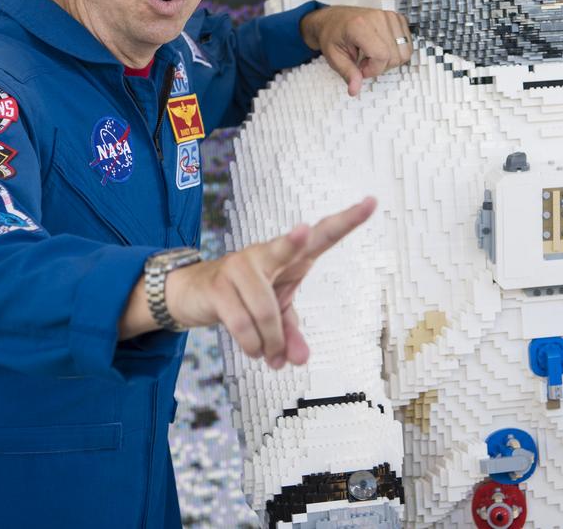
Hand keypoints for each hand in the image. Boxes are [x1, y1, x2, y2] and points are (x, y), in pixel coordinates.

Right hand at [167, 197, 375, 367]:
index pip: (322, 235)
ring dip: (270, 342)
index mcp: (290, 256)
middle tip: (303, 231)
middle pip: (287, 247)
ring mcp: (240, 266)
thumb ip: (291, 334)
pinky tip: (255, 351)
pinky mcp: (219, 284)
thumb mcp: (275, 316)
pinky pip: (243, 324)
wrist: (191, 293)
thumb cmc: (244, 296)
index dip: (347, 221)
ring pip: (265, 312)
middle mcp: (265, 253)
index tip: (371, 203)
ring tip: (269, 354)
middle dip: (295, 240)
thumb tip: (298, 360)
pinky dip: (253, 345)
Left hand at [300, 6, 411, 95]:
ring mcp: (389, 16)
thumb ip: (347, 73)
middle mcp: (377, 18)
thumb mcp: (334, 57)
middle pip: (395, 56)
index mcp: (359, 25)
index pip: (381, 55)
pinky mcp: (397, 18)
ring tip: (372, 55)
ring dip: (389, 60)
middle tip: (364, 61)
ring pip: (404, 52)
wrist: (333, 18)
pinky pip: (407, 44)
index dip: (373, 69)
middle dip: (380, 66)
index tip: (361, 69)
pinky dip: (396, 51)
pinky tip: (381, 48)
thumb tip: (355, 90)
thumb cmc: (332, 35)